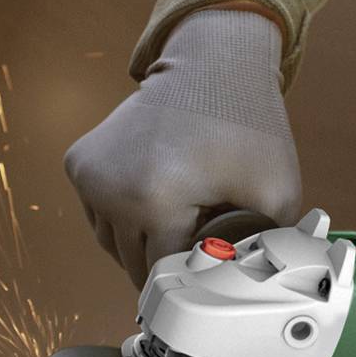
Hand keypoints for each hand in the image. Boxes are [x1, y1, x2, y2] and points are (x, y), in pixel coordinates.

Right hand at [63, 7, 301, 284]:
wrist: (211, 63)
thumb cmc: (246, 124)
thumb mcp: (278, 193)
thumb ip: (267, 250)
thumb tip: (252, 293)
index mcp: (153, 201)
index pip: (167, 275)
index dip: (198, 270)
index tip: (217, 256)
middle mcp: (109, 191)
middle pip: (135, 264)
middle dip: (171, 257)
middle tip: (203, 227)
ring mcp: (88, 176)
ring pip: (113, 246)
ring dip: (144, 242)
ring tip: (180, 211)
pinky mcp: (78, 164)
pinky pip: (100, 217)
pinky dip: (124, 218)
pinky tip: (156, 196)